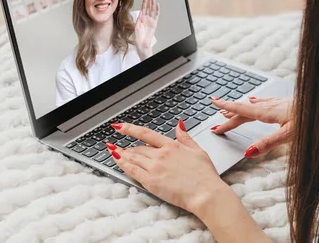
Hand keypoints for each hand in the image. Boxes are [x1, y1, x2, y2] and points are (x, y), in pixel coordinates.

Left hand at [108, 120, 227, 213]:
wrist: (205, 193)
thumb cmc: (205, 175)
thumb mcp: (198, 150)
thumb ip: (185, 137)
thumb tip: (179, 125)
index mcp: (172, 146)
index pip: (146, 134)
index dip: (130, 129)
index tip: (120, 126)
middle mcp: (161, 155)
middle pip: (138, 148)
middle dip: (128, 148)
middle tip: (118, 147)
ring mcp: (155, 168)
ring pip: (133, 158)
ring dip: (121, 154)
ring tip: (113, 152)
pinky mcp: (151, 182)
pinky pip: (132, 171)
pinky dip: (122, 164)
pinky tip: (116, 161)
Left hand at [134, 0, 159, 58]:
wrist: (142, 43)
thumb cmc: (138, 36)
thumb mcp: (136, 27)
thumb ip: (139, 20)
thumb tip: (141, 14)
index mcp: (141, 18)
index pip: (143, 7)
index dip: (144, 1)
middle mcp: (146, 18)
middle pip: (148, 7)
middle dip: (149, 0)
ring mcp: (151, 20)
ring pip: (152, 10)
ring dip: (153, 3)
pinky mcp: (154, 23)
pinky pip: (156, 15)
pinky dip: (157, 10)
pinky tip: (157, 5)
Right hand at [211, 96, 292, 157]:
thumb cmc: (311, 121)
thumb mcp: (288, 135)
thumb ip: (267, 143)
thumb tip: (248, 152)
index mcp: (268, 112)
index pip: (242, 110)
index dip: (227, 108)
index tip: (213, 103)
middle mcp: (271, 106)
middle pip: (245, 111)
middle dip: (229, 116)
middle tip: (216, 123)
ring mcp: (278, 104)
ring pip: (254, 107)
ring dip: (240, 110)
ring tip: (229, 111)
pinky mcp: (285, 105)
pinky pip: (264, 103)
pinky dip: (255, 103)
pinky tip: (257, 101)